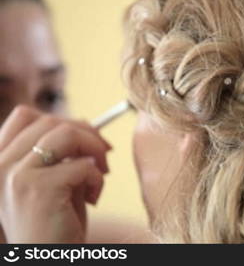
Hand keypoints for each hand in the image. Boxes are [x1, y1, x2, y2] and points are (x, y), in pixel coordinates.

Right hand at [0, 106, 110, 242]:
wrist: (49, 261)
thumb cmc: (55, 224)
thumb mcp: (54, 180)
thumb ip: (62, 152)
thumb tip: (86, 125)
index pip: (25, 115)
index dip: (62, 120)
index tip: (86, 137)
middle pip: (50, 120)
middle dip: (87, 134)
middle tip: (105, 156)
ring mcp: (15, 175)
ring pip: (67, 133)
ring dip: (95, 149)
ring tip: (101, 174)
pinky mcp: (37, 188)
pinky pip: (83, 164)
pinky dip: (97, 178)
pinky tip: (93, 198)